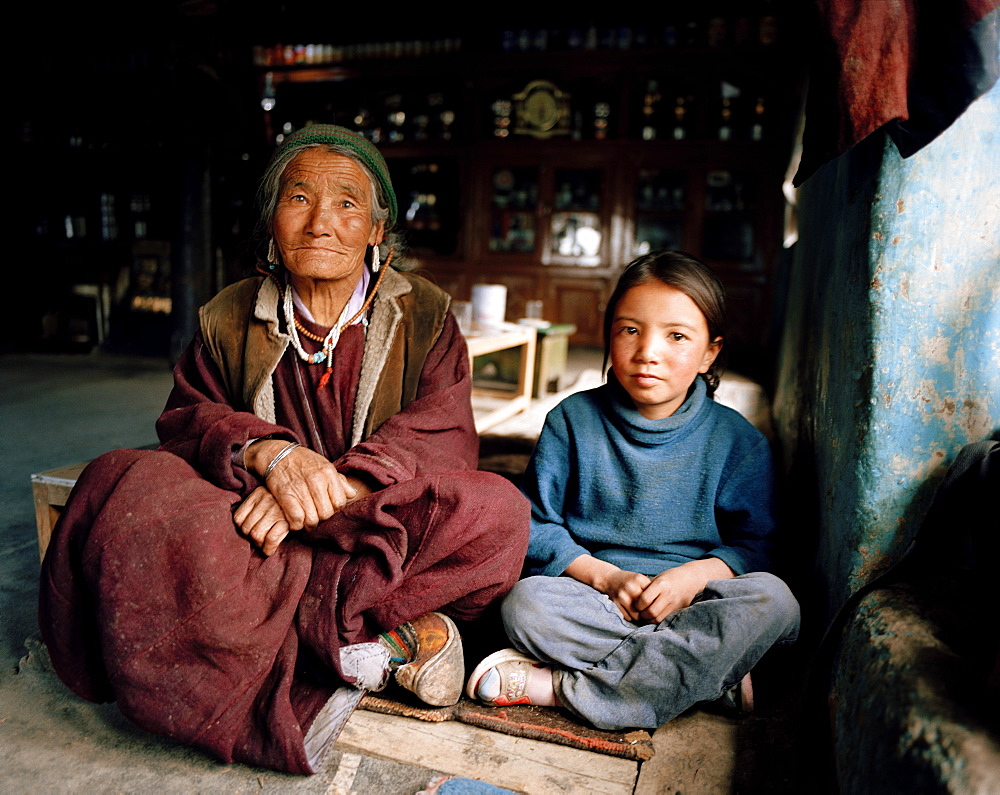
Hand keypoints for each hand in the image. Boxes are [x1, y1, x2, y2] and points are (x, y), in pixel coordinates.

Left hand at [234, 486, 290, 555]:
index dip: (242, 528)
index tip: (249, 531)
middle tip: (259, 540)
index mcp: (257, 494)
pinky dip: (268, 548)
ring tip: (265, 544)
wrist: (308, 495)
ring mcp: (275, 511)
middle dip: (251, 538)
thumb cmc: (286, 501)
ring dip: (259, 544)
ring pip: (256, 535)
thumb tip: (240, 524)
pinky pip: (271, 539)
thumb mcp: (268, 495)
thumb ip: (255, 506)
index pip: (238, 517)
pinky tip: (270, 550)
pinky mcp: (287, 521)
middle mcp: (265, 501)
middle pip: (246, 528)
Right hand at [246, 440, 368, 529]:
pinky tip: (296, 521)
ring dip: (309, 525)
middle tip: (317, 518)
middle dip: (322, 520)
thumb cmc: (304, 462)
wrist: (277, 454)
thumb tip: (352, 495)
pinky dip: (296, 525)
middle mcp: (316, 480)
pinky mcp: (285, 495)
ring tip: (306, 522)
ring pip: (312, 519)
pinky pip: (296, 519)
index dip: (335, 510)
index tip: (328, 510)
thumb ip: (339, 481)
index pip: (340, 502)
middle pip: (326, 513)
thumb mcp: (324, 466)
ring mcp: (300, 488)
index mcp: (328, 472)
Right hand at [564, 555, 650, 621]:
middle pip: (645, 607)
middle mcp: (630, 586)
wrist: (608, 579)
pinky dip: (631, 617)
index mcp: (639, 579)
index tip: (655, 604)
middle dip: (647, 612)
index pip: (652, 596)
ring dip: (639, 617)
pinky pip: (628, 617)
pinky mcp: (615, 603)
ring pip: (637, 615)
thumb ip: (649, 588)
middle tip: (648, 612)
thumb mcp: (639, 579)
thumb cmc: (628, 581)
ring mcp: (622, 595)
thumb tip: (661, 604)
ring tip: (640, 613)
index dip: (655, 603)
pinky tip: (631, 613)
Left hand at [634, 558, 735, 624]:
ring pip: (658, 618)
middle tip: (640, 613)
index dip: (638, 605)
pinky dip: (658, 620)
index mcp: (661, 584)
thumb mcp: (659, 578)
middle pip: (651, 611)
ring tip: (646, 616)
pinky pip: (665, 619)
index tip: (636, 605)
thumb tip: (633, 598)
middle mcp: (668, 594)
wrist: (691, 578)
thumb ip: (648, 588)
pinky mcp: (679, 609)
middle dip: (643, 615)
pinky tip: (655, 616)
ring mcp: (675, 603)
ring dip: (650, 619)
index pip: (645, 599)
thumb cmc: (671, 577)